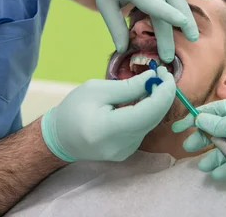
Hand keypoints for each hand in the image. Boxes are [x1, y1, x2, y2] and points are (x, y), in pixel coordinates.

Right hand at [42, 67, 175, 161]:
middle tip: (160, 73)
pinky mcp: (128, 151)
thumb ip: (128, 87)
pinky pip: (144, 128)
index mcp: (108, 129)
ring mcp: (126, 151)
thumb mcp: (96, 89)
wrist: (61, 138)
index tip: (164, 73)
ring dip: (155, 102)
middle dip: (162, 94)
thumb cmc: (73, 109)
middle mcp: (121, 145)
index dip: (163, 92)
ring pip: (151, 122)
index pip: (148, 112)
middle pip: (153, 118)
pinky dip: (147, 111)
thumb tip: (153, 78)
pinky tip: (141, 99)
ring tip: (150, 83)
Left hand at [94, 0, 211, 62]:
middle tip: (169, 57)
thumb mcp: (105, 2)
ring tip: (192, 38)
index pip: (152, 2)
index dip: (167, 12)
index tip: (180, 23)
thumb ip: (115, 26)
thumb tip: (123, 50)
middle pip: (166, 9)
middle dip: (169, 34)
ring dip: (187, 19)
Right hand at [171, 96, 225, 192]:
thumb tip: (200, 118)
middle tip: (189, 147)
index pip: (212, 110)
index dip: (195, 117)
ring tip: (204, 167)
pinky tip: (218, 173)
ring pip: (224, 148)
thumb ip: (219, 123)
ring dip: (213, 157)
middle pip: (215, 130)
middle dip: (202, 139)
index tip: (179, 127)